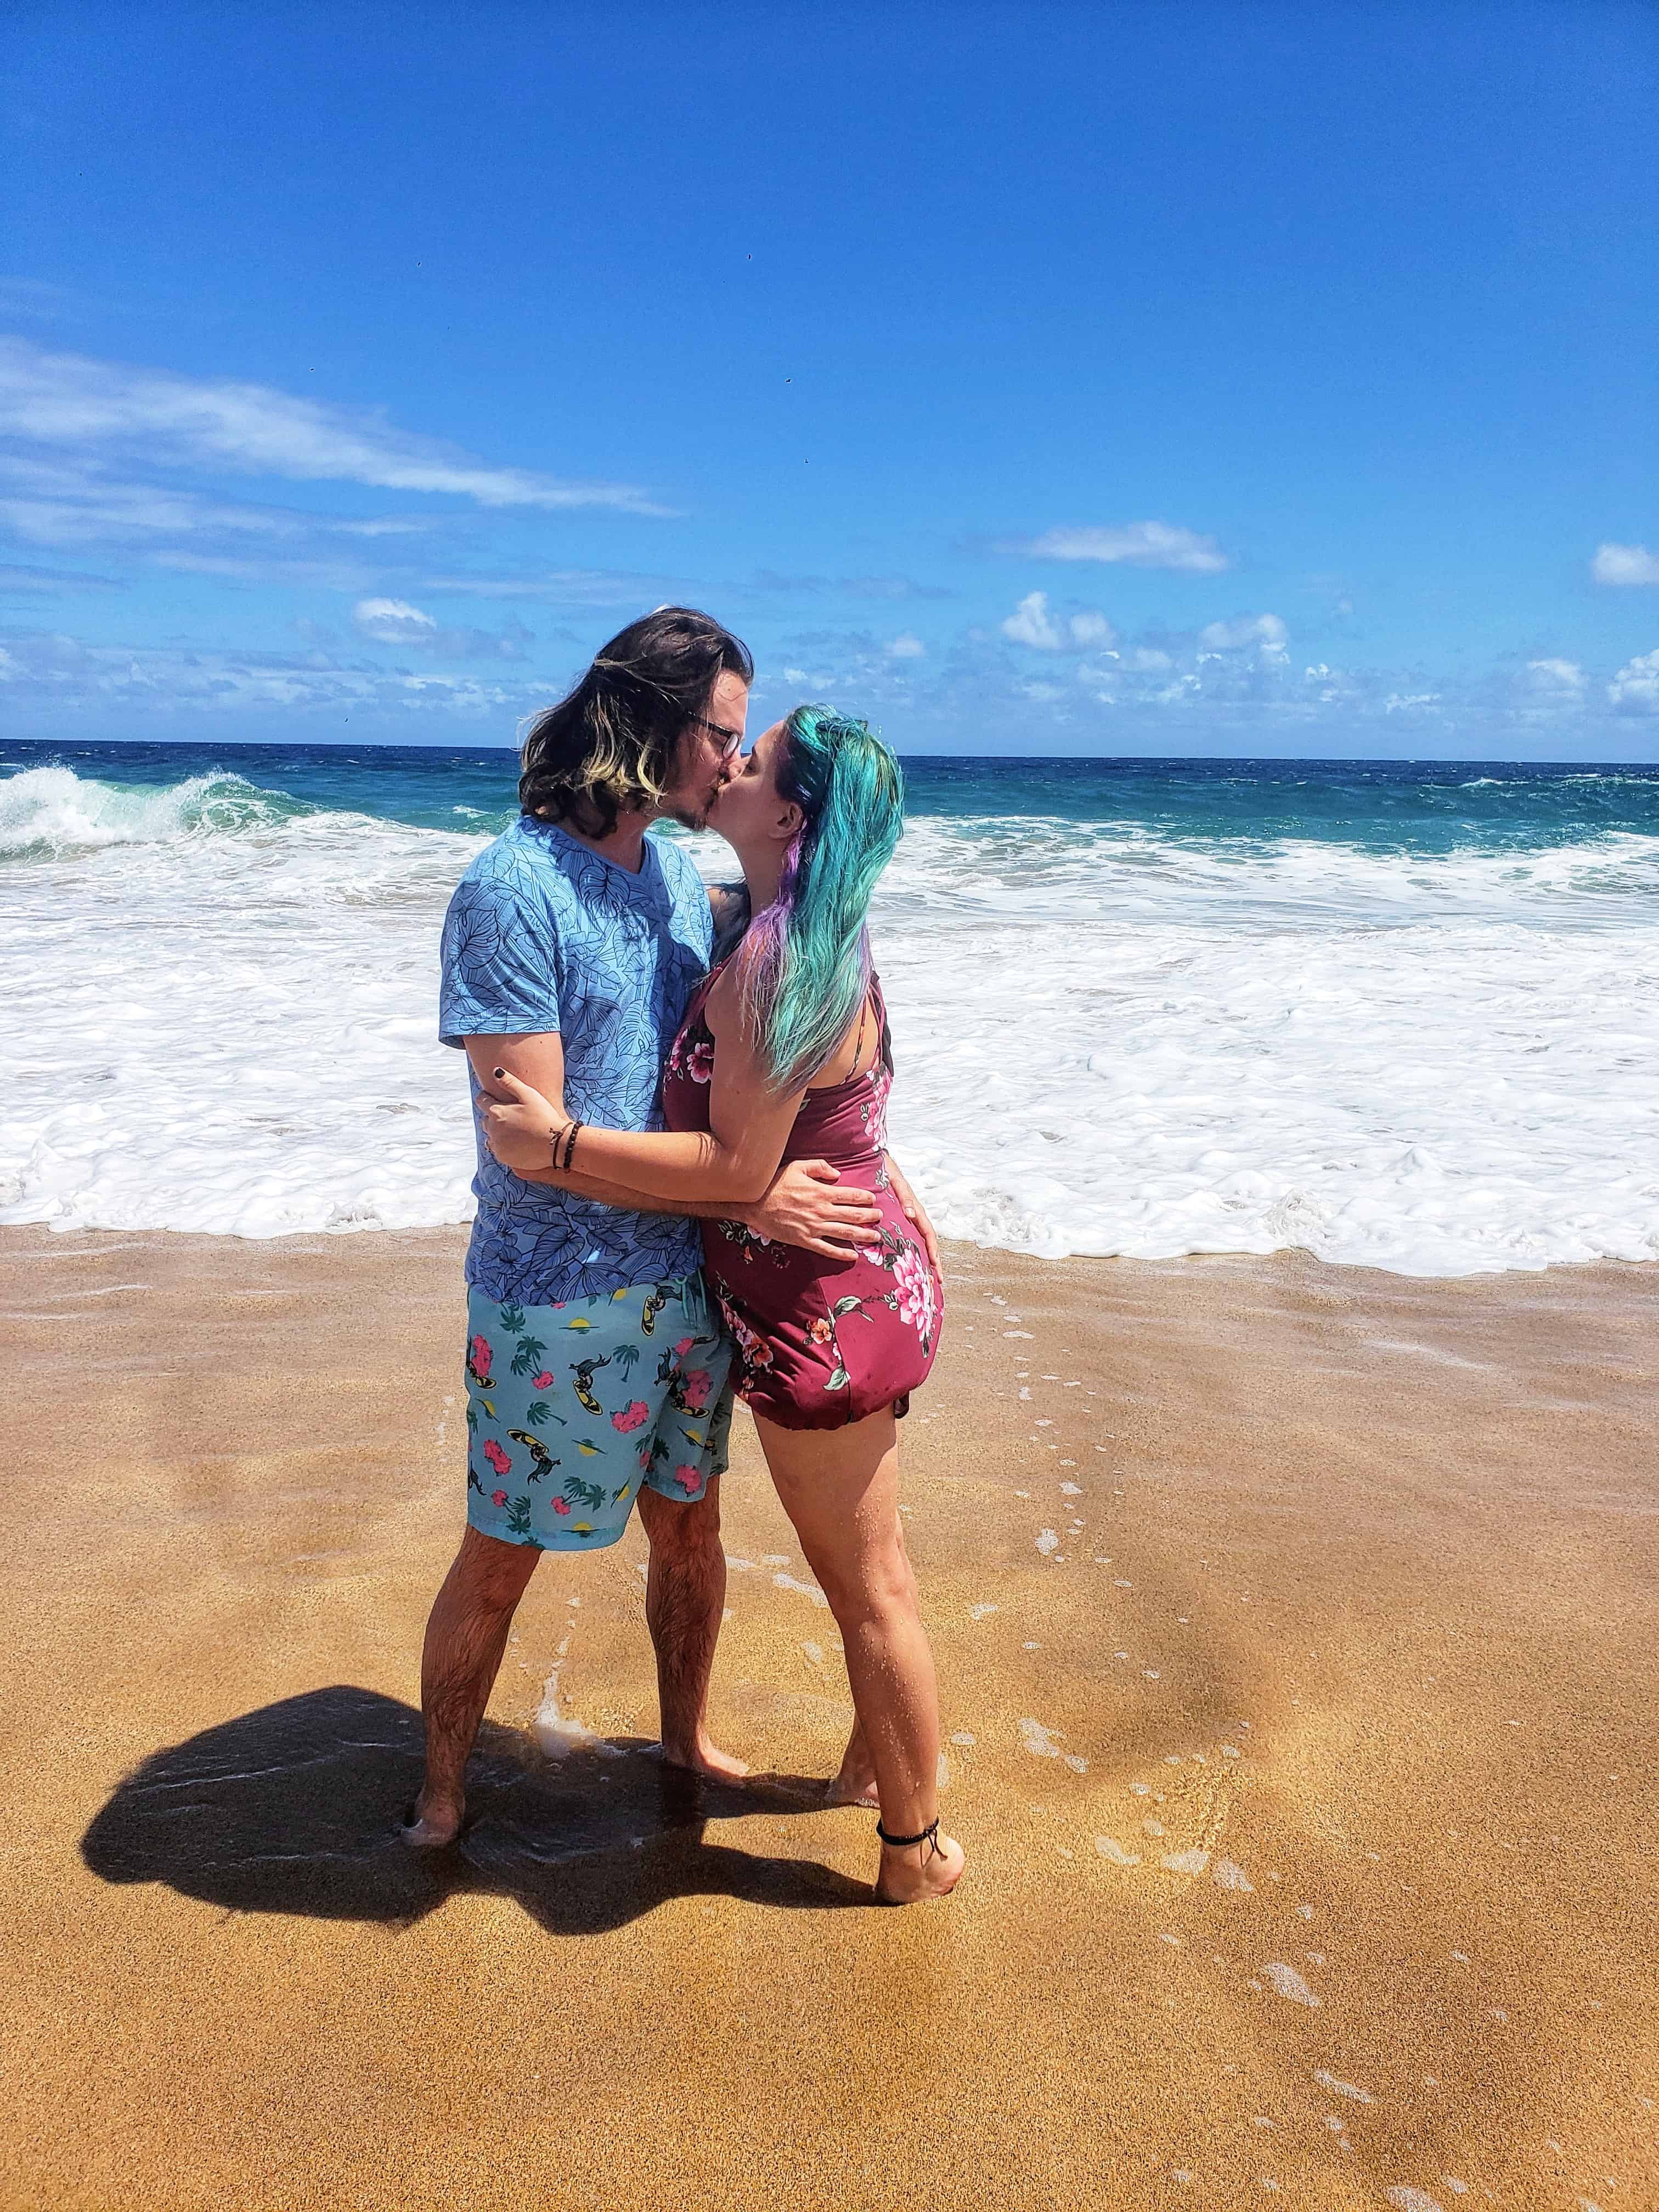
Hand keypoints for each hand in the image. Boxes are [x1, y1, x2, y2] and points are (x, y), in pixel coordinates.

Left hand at [477, 1066, 569, 1176]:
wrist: (556, 1145)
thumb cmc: (544, 1117)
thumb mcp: (529, 1095)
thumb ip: (510, 1082)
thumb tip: (495, 1071)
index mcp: (496, 1111)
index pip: (481, 1100)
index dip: (486, 1097)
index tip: (493, 1097)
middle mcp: (492, 1129)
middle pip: (485, 1119)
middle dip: (493, 1116)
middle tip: (510, 1115)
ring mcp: (497, 1144)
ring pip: (490, 1135)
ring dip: (497, 1132)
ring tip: (514, 1130)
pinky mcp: (503, 1157)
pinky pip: (497, 1149)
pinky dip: (503, 1145)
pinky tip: (517, 1142)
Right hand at [744, 1158, 880, 1259]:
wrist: (754, 1203)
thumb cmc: (775, 1183)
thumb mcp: (798, 1166)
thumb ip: (820, 1167)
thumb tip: (837, 1174)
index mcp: (821, 1192)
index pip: (851, 1195)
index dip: (865, 1197)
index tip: (873, 1199)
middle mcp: (821, 1211)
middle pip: (853, 1215)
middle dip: (869, 1217)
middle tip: (879, 1217)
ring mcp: (813, 1227)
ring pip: (845, 1233)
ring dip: (863, 1235)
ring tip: (875, 1237)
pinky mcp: (804, 1240)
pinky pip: (827, 1249)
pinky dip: (841, 1254)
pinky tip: (853, 1256)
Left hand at [883, 1152, 940, 1272]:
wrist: (876, 1162)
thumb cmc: (886, 1171)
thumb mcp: (896, 1182)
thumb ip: (904, 1197)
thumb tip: (912, 1214)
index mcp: (915, 1210)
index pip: (929, 1235)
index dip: (933, 1252)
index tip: (936, 1267)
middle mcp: (913, 1217)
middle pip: (927, 1243)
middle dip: (933, 1262)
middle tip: (936, 1281)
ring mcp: (906, 1220)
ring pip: (918, 1243)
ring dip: (923, 1260)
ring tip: (925, 1279)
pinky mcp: (897, 1220)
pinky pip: (906, 1238)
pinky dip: (910, 1252)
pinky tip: (907, 1265)